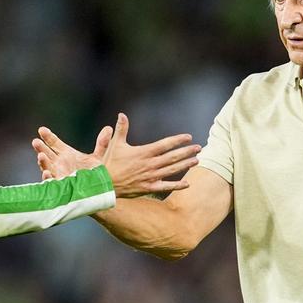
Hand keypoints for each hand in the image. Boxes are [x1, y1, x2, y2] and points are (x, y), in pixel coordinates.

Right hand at [32, 113, 199, 197]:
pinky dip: (177, 185)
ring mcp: (150, 177)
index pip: (165, 144)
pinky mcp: (148, 188)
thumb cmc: (109, 163)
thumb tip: (122, 114)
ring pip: (172, 170)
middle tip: (198, 148)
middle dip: (187, 151)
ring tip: (196, 160)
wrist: (104, 184)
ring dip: (185, 165)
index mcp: (143, 152)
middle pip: (172, 157)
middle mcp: (149, 164)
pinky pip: (166, 186)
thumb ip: (121, 129)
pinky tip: (187, 183)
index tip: (188, 137)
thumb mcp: (115, 144)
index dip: (177, 140)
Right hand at [32, 124, 111, 180]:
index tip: (41, 129)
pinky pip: (50, 181)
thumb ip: (102, 144)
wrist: (94, 192)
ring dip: (42, 161)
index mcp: (66, 154)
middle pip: (46, 152)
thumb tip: (108, 129)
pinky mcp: (58, 185)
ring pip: (46, 166)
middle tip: (35, 141)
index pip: (53, 142)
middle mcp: (59, 163)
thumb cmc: (93, 175)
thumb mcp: (97, 158)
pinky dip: (48, 177)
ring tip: (40, 156)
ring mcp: (57, 174)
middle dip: (40, 147)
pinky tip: (47, 173)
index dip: (47, 136)